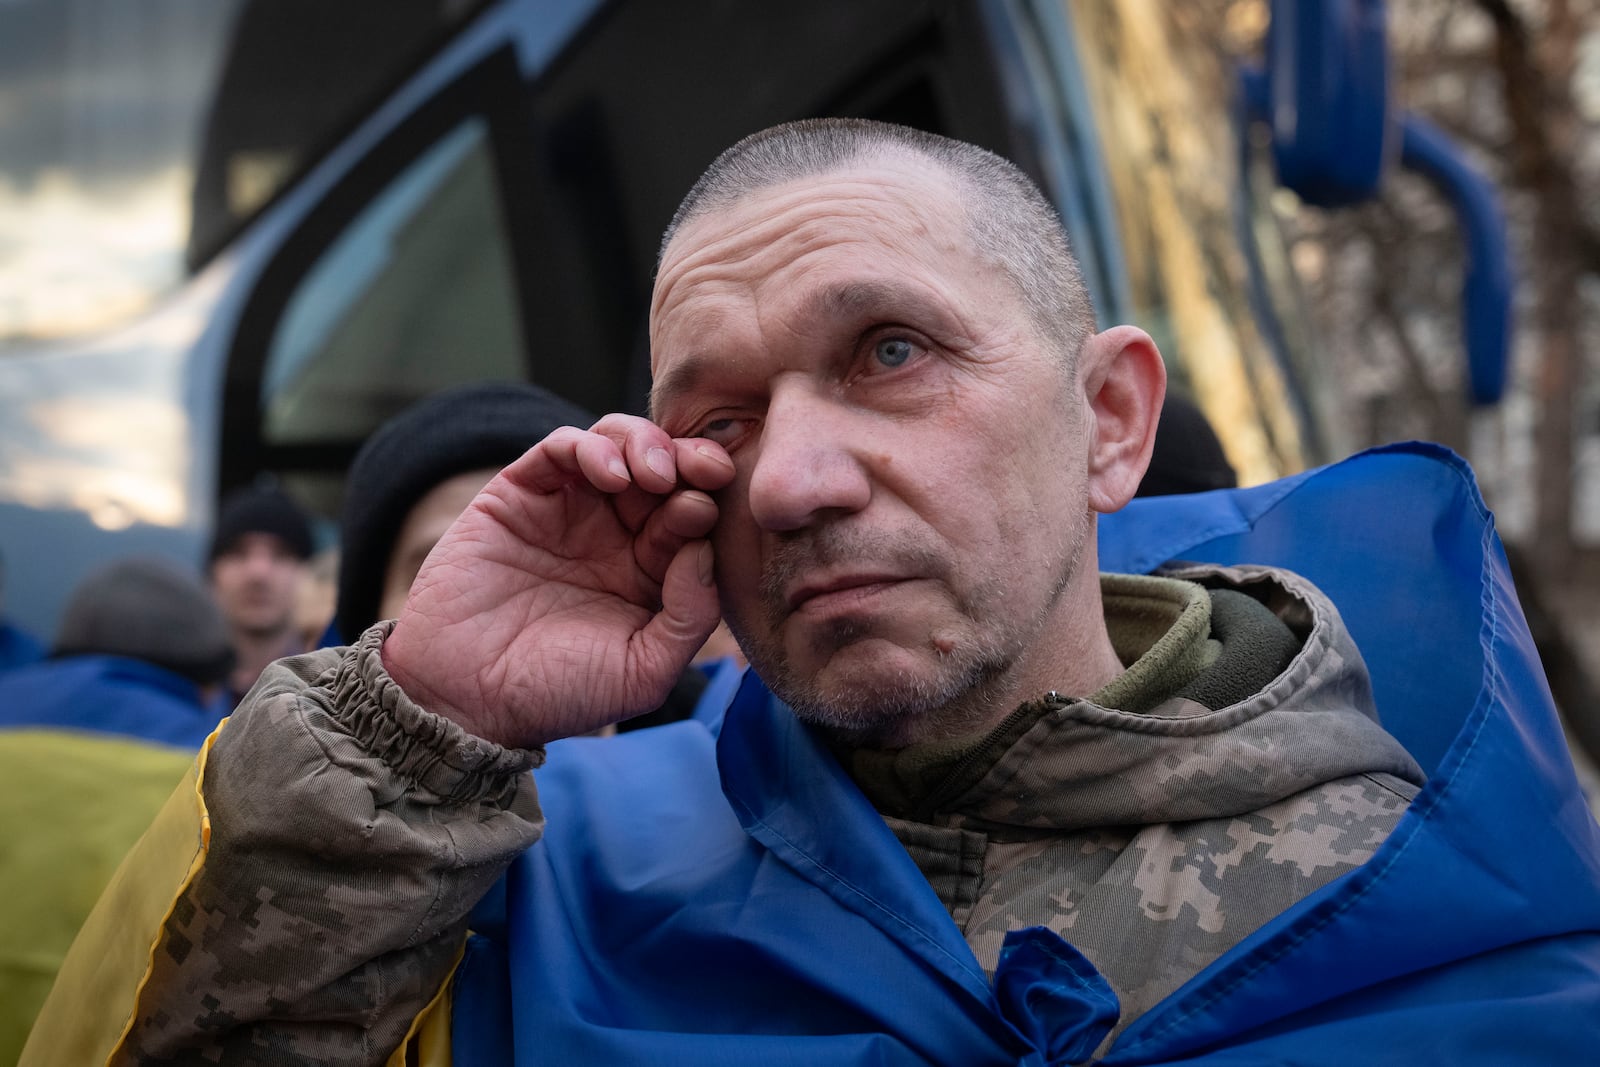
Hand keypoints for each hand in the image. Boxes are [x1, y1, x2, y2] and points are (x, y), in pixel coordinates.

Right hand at [382, 414, 735, 747]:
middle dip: (690, 462)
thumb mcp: (643, 671)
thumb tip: (708, 550)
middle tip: (704, 470)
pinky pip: (562, 449)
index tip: (711, 507)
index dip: (710, 502)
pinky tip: (610, 474)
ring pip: (620, 446)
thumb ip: (689, 616)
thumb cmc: (557, 693)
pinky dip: (591, 447)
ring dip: (646, 445)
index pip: (695, 518)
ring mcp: (570, 509)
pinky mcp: (521, 493)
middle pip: (666, 471)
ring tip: (655, 473)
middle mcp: (616, 534)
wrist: (464, 699)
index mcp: (654, 573)